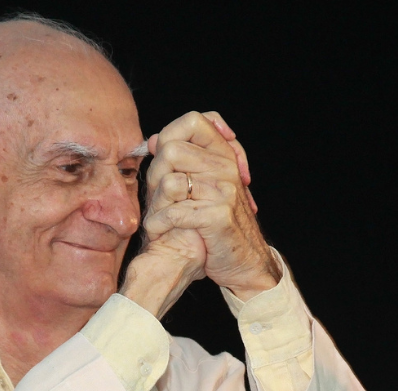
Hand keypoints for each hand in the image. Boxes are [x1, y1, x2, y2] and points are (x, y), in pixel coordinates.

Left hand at [120, 111, 279, 316]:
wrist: (245, 263)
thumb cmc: (217, 226)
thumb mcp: (204, 189)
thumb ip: (181, 163)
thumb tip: (153, 139)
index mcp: (223, 156)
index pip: (193, 120)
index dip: (170, 133)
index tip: (164, 157)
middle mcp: (226, 168)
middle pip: (171, 150)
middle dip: (155, 176)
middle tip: (157, 198)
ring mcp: (224, 191)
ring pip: (169, 182)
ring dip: (154, 205)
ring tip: (156, 218)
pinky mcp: (218, 216)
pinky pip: (174, 212)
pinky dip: (158, 224)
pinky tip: (158, 232)